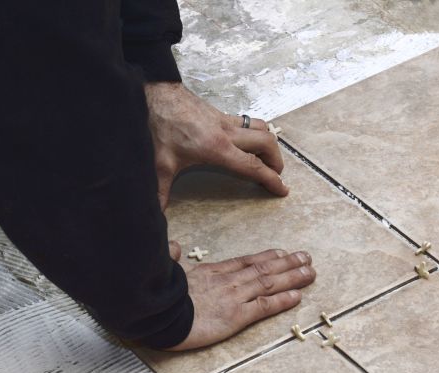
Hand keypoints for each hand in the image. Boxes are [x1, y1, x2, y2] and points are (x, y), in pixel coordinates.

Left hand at [144, 82, 286, 209]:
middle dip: (277, 161)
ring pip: (261, 128)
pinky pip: (247, 121)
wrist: (156, 94)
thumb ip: (160, 190)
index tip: (282, 189)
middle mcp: (227, 133)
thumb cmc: (160, 126)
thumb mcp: (159, 163)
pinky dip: (255, 132)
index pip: (253, 166)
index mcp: (217, 149)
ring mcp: (225, 121)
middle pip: (267, 143)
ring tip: (266, 159)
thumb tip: (156, 212)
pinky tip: (246, 142)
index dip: (271, 179)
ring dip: (269, 143)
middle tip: (275, 175)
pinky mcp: (220, 113)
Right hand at [166, 248, 315, 350]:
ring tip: (310, 271)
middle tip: (306, 258)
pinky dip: (283, 300)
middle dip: (287, 263)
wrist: (158, 314)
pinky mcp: (236, 316)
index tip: (281, 252)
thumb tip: (172, 246)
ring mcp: (234, 297)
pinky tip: (298, 295)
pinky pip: (265, 306)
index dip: (265, 257)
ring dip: (292, 277)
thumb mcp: (164, 271)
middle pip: (263, 269)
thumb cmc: (159, 296)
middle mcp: (228, 281)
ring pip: (269, 283)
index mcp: (211, 272)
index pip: (244, 262)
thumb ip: (172, 257)